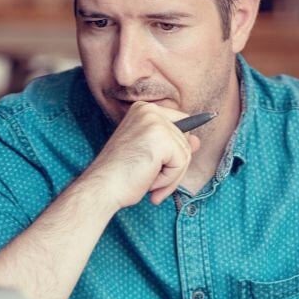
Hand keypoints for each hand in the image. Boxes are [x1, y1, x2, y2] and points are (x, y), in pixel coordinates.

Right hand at [83, 101, 200, 208]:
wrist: (101, 187)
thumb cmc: (121, 175)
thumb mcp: (150, 155)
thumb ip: (173, 145)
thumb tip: (197, 141)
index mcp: (144, 110)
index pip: (181, 125)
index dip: (175, 149)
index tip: (155, 166)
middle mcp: (150, 110)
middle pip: (185, 140)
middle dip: (173, 167)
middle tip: (150, 180)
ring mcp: (155, 122)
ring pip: (185, 154)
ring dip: (170, 176)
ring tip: (148, 182)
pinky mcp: (161, 138)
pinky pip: (181, 163)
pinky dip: (169, 179)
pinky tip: (149, 182)